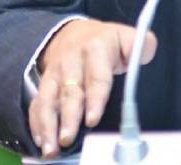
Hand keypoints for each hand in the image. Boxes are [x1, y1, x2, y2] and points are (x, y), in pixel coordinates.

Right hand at [30, 19, 156, 158]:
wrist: (73, 32)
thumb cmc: (103, 42)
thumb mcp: (125, 36)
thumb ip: (140, 46)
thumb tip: (144, 54)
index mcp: (95, 49)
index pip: (96, 78)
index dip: (94, 100)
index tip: (92, 120)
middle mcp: (71, 61)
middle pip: (69, 92)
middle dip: (68, 117)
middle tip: (67, 139)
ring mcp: (55, 73)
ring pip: (48, 99)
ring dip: (47, 124)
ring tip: (50, 147)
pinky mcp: (44, 83)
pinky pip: (37, 103)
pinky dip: (36, 123)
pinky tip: (40, 141)